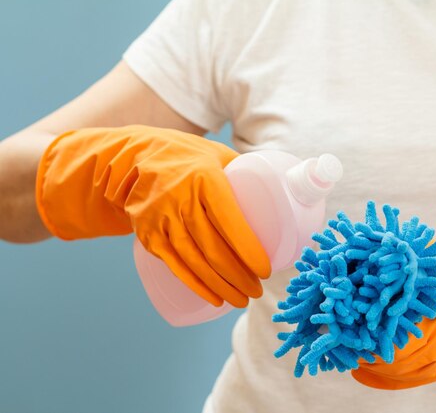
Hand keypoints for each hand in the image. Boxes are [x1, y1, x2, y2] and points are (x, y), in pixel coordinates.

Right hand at [36, 125, 269, 306]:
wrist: (134, 158)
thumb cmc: (188, 157)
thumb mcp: (217, 154)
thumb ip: (245, 172)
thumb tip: (283, 191)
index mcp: (204, 179)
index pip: (230, 222)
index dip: (249, 251)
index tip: (266, 270)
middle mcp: (180, 200)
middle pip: (214, 250)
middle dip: (240, 277)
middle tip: (258, 290)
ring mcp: (161, 220)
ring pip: (195, 263)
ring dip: (221, 287)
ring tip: (241, 300)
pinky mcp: (148, 235)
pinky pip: (175, 266)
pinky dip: (196, 286)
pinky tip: (214, 299)